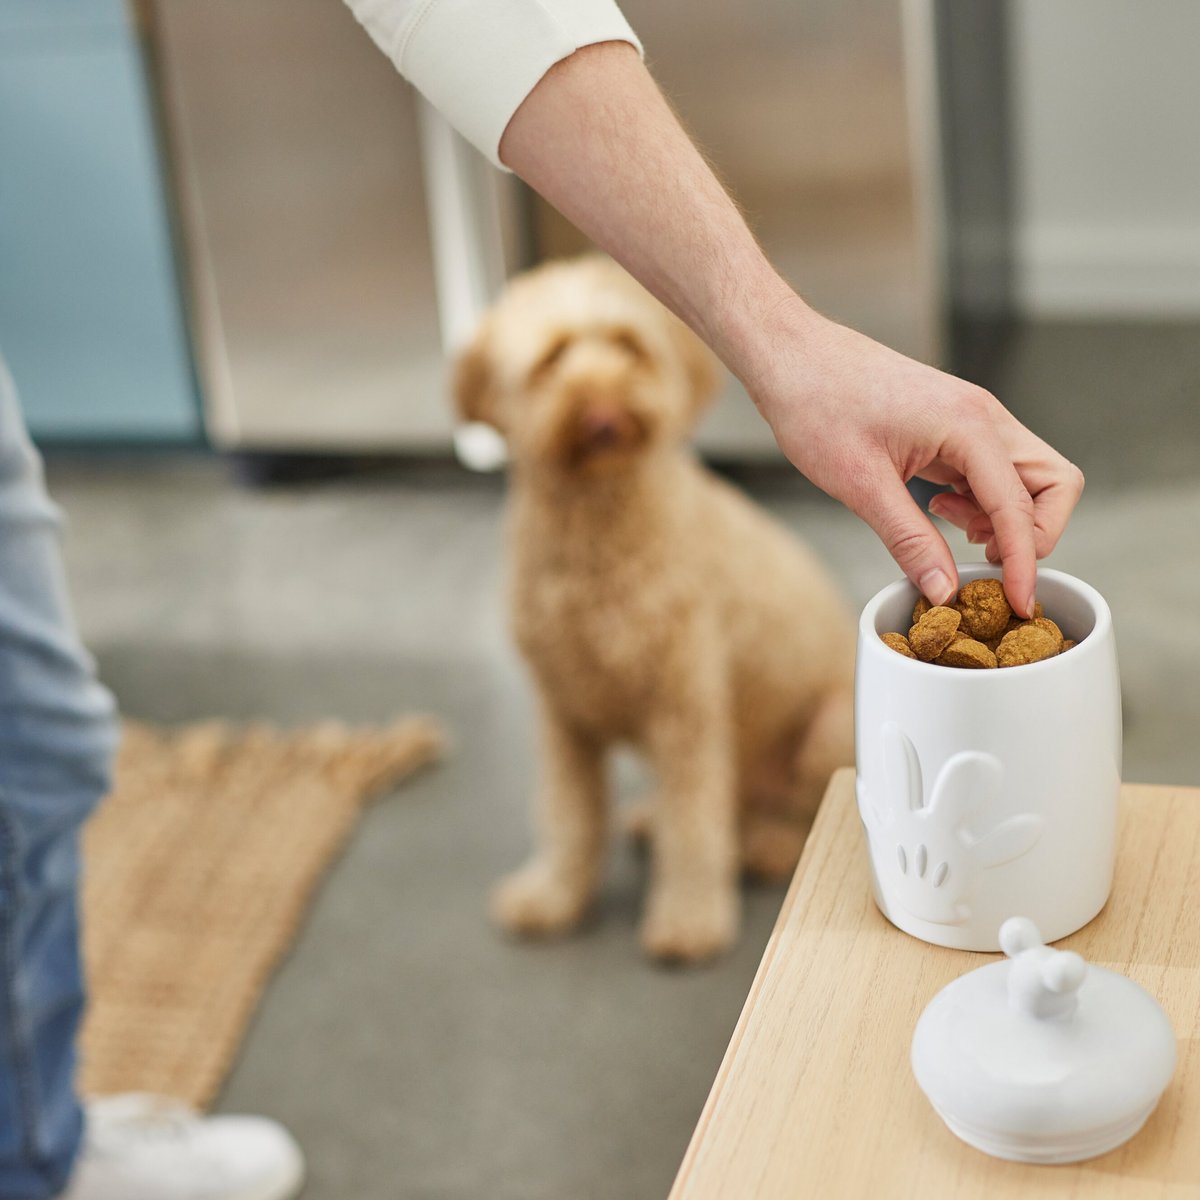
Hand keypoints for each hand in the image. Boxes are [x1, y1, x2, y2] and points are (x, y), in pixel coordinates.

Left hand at [745, 302, 1083, 617]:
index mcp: (969, 425)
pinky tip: (937, 508)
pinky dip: (981, 500)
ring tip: (945, 527)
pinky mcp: (954, 425)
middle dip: (1032, 533)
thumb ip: (909, 540)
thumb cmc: (817, 404)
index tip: (1016, 605)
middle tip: (979, 558)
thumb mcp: (860, 485)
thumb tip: (944, 591)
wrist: (792, 357)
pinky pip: (993, 470)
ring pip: (1027, 477)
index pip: (1020, 507)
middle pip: (1052, 483)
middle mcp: (983, 416)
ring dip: (1004, 517)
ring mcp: (972, 418)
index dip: (1023, 562)